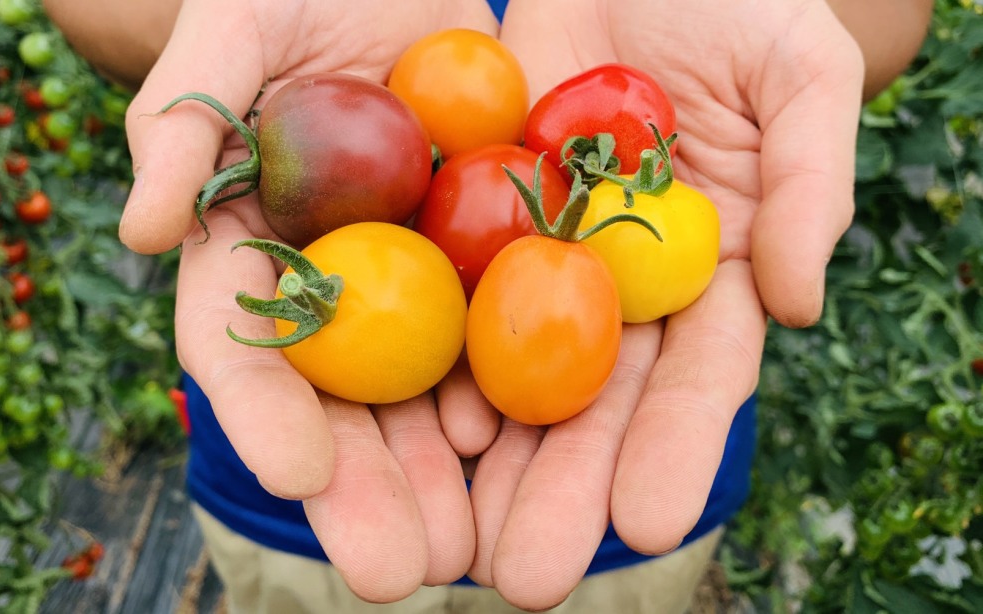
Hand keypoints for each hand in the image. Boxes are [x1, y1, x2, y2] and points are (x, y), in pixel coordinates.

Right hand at [96, 0, 497, 601]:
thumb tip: (140, 228)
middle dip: (367, 487)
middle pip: (339, 402)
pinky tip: (534, 444)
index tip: (300, 474)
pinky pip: (504, 330)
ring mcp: (414, 277)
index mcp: (250, 248)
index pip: (240, 347)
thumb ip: (181, 120)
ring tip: (475, 547)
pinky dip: (518, 391)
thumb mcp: (233, 29)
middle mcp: (332, 283)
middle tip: (398, 570)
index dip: (264, 413)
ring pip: (423, 391)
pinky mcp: (492, 253)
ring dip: (448, 475)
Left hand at [442, 0, 863, 607]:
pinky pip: (452, 293)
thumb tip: (801, 305)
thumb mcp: (799, 71)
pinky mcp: (477, 219)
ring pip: (514, 372)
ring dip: (487, 460)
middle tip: (528, 577)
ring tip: (457, 542)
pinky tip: (416, 425)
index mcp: (712, 271)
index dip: (676, 447)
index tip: (648, 521)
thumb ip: (812, 182)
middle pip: (593, 401)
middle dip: (563, 488)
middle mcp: (622, 286)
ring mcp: (544, 258)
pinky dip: (434, 360)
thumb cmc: (737, 1)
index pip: (697, 376)